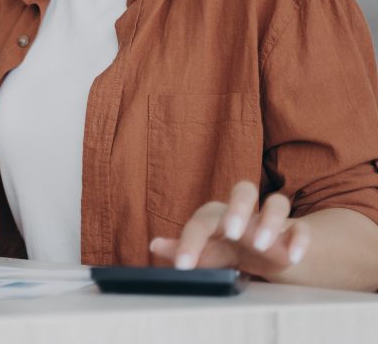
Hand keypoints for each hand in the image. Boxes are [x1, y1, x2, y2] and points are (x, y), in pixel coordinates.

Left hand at [148, 180, 309, 279]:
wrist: (257, 254)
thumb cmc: (223, 249)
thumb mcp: (202, 253)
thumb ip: (180, 250)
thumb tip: (154, 244)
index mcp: (216, 215)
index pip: (201, 221)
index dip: (190, 243)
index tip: (184, 267)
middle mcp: (244, 211)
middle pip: (244, 190)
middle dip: (238, 208)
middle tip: (232, 232)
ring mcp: (269, 219)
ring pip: (277, 203)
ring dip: (270, 221)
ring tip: (261, 245)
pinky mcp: (293, 233)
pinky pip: (302, 228)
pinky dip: (300, 240)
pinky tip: (293, 257)